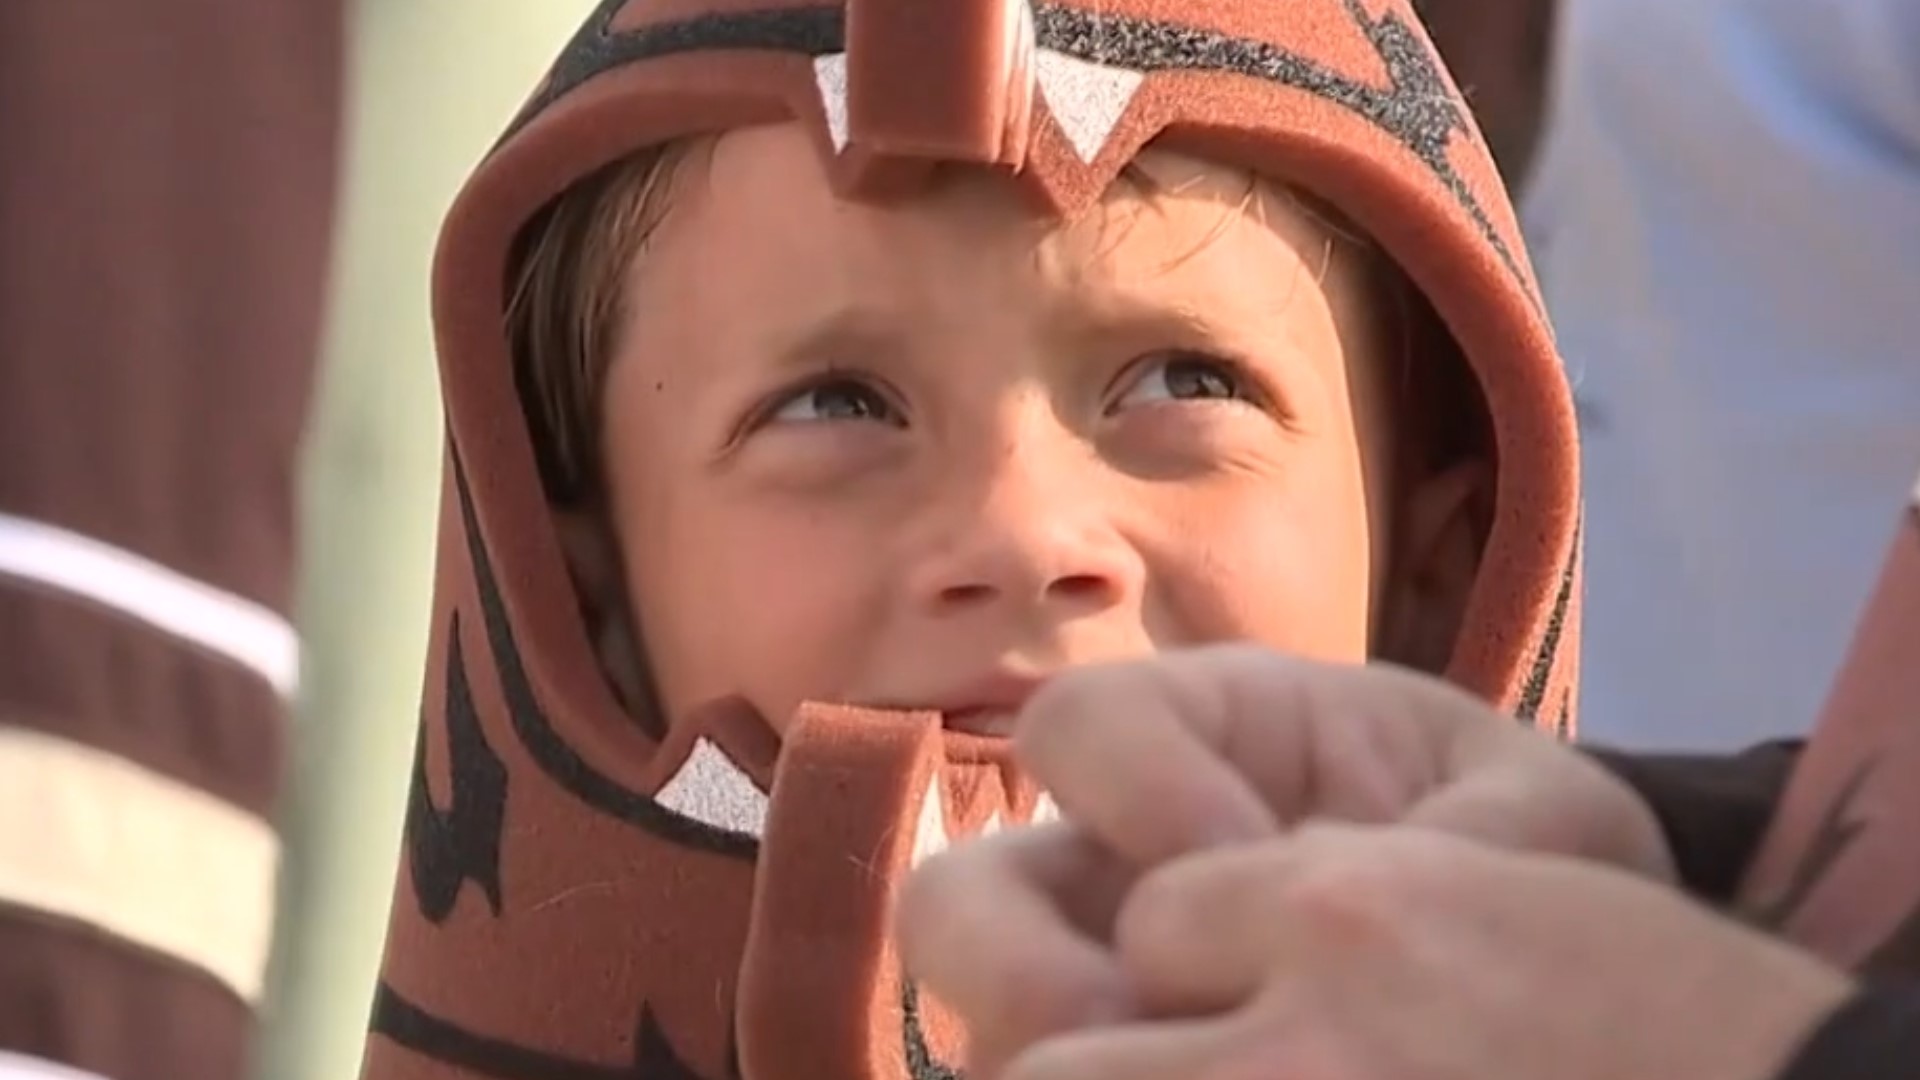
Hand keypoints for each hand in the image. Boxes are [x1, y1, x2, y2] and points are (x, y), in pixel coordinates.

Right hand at [896, 647, 1675, 1070]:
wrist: (1546, 968)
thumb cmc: (1524, 854)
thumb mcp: (1545, 818)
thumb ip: (1489, 829)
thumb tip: (1393, 878)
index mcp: (1199, 739)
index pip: (1082, 726)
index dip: (1136, 788)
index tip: (1253, 863)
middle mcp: (1107, 859)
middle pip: (957, 896)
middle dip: (1018, 968)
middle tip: (1141, 1020)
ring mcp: (1093, 975)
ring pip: (974, 1024)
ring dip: (1041, 1059)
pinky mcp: (1123, 1059)